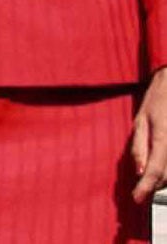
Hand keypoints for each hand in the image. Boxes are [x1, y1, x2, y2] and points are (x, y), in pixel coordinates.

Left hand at [132, 67, 166, 202]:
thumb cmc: (157, 102)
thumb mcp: (141, 121)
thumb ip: (140, 146)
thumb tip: (138, 171)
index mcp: (163, 138)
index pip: (154, 171)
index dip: (145, 188)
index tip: (136, 199)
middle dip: (153, 185)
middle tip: (140, 189)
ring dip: (163, 179)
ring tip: (149, 178)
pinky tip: (160, 164)